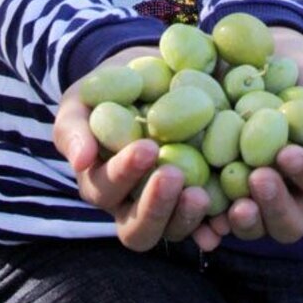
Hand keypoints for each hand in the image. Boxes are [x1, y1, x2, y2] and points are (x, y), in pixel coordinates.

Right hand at [53, 45, 222, 251]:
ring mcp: (169, 205)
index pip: (106, 190)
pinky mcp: (202, 197)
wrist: (154, 71)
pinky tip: (227, 217)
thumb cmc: (109, 87)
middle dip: (155, 206)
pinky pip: (209, 222)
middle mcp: (133, 203)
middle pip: (138, 228)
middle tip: (174, 176)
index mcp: (102, 182)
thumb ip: (75, 127)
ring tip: (202, 195)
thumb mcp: (83, 98)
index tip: (147, 147)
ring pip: (173, 231)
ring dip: (186, 218)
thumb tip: (81, 160)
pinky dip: (218, 223)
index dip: (124, 174)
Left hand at [208, 26, 302, 244]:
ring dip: (245, 220)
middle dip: (275, 205)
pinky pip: (212, 215)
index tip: (286, 152)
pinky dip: (207, 222)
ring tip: (233, 206)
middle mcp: (283, 191)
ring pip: (252, 225)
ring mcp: (248, 193)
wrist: (264, 57)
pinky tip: (202, 220)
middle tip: (259, 178)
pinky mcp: (214, 185)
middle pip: (286, 222)